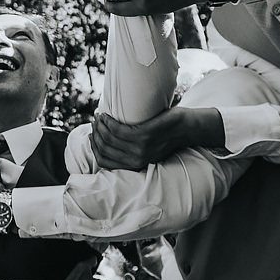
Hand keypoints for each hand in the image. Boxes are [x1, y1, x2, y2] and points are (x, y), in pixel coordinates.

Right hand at [90, 106, 223, 169]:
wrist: (188, 129)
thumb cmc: (166, 135)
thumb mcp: (147, 149)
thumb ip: (131, 150)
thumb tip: (109, 141)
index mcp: (135, 165)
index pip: (104, 161)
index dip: (94, 147)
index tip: (92, 134)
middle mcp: (137, 160)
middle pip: (104, 148)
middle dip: (95, 133)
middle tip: (94, 121)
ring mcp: (141, 149)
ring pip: (109, 138)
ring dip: (100, 126)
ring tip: (99, 116)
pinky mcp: (146, 136)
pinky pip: (120, 130)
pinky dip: (109, 122)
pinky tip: (107, 114)